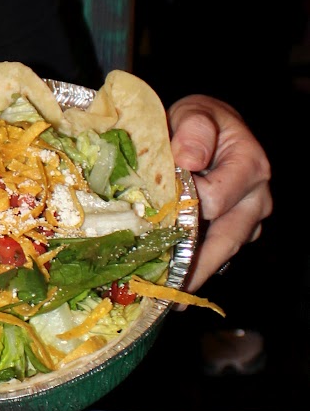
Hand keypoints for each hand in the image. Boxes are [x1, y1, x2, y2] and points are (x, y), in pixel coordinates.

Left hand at [167, 95, 271, 288]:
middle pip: (226, 240)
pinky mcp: (241, 228)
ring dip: (197, 274)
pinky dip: (199, 266)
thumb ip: (194, 130)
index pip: (214, 200)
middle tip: (169, 295)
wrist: (213, 126)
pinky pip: (221, 251)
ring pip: (225, 251)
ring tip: (169, 298)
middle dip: (196, 268)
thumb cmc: (202, 121)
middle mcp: (257, 197)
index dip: (183, 208)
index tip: (153, 213)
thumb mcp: (196, 113)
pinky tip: (175, 282)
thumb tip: (189, 159)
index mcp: (250, 166)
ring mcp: (251, 217)